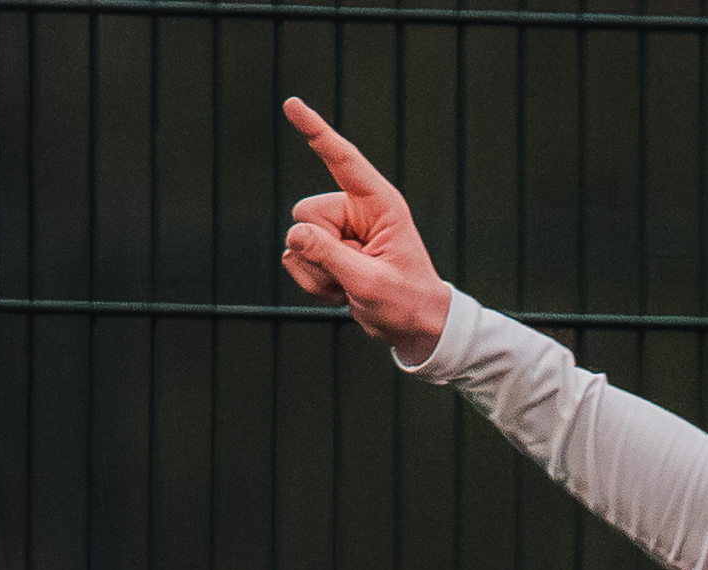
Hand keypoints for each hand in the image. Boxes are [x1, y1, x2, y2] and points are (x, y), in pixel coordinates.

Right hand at [279, 97, 454, 357]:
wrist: (416, 328)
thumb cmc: (406, 302)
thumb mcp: (369, 282)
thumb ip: (329, 255)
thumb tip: (293, 235)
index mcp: (380, 204)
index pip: (342, 159)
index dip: (315, 131)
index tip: (291, 104)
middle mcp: (357, 210)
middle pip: (306, 213)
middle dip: (320, 249)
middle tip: (355, 275)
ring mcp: (340, 229)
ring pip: (297, 239)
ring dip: (317, 271)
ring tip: (351, 286)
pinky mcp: (328, 249)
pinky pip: (296, 257)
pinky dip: (313, 281)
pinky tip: (341, 291)